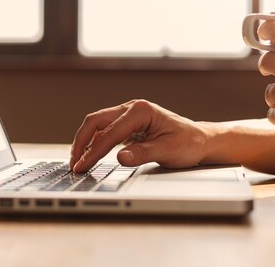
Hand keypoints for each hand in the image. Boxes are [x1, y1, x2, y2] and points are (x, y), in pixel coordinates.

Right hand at [69, 100, 208, 172]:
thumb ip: (143, 154)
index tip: (82, 166)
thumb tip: (120, 157)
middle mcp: (132, 108)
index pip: (109, 132)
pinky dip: (94, 143)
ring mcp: (128, 115)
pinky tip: (89, 155)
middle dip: (81, 142)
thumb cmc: (188, 143)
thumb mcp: (168, 151)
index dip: (93, 151)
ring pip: (97, 125)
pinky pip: (105, 131)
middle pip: (96, 121)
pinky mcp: (128, 125)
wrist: (201, 140)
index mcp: (141, 110)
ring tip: (78, 161)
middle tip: (73, 163)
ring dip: (85, 142)